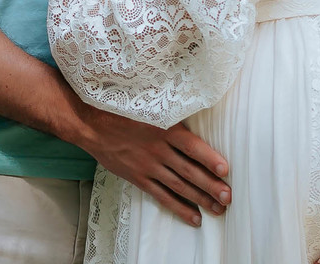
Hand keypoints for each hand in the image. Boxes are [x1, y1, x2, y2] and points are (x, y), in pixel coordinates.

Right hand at [78, 106, 230, 227]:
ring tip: (218, 208)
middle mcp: (158, 149)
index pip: (192, 146)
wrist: (91, 123)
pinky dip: (179, 207)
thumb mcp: (149, 102)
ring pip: (179, 185)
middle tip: (228, 197)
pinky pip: (162, 196)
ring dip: (200, 198)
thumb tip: (195, 107)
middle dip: (211, 185)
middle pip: (189, 171)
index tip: (226, 170)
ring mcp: (148, 166)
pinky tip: (194, 217)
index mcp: (164, 128)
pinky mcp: (139, 178)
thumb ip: (171, 109)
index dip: (210, 158)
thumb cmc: (122, 109)